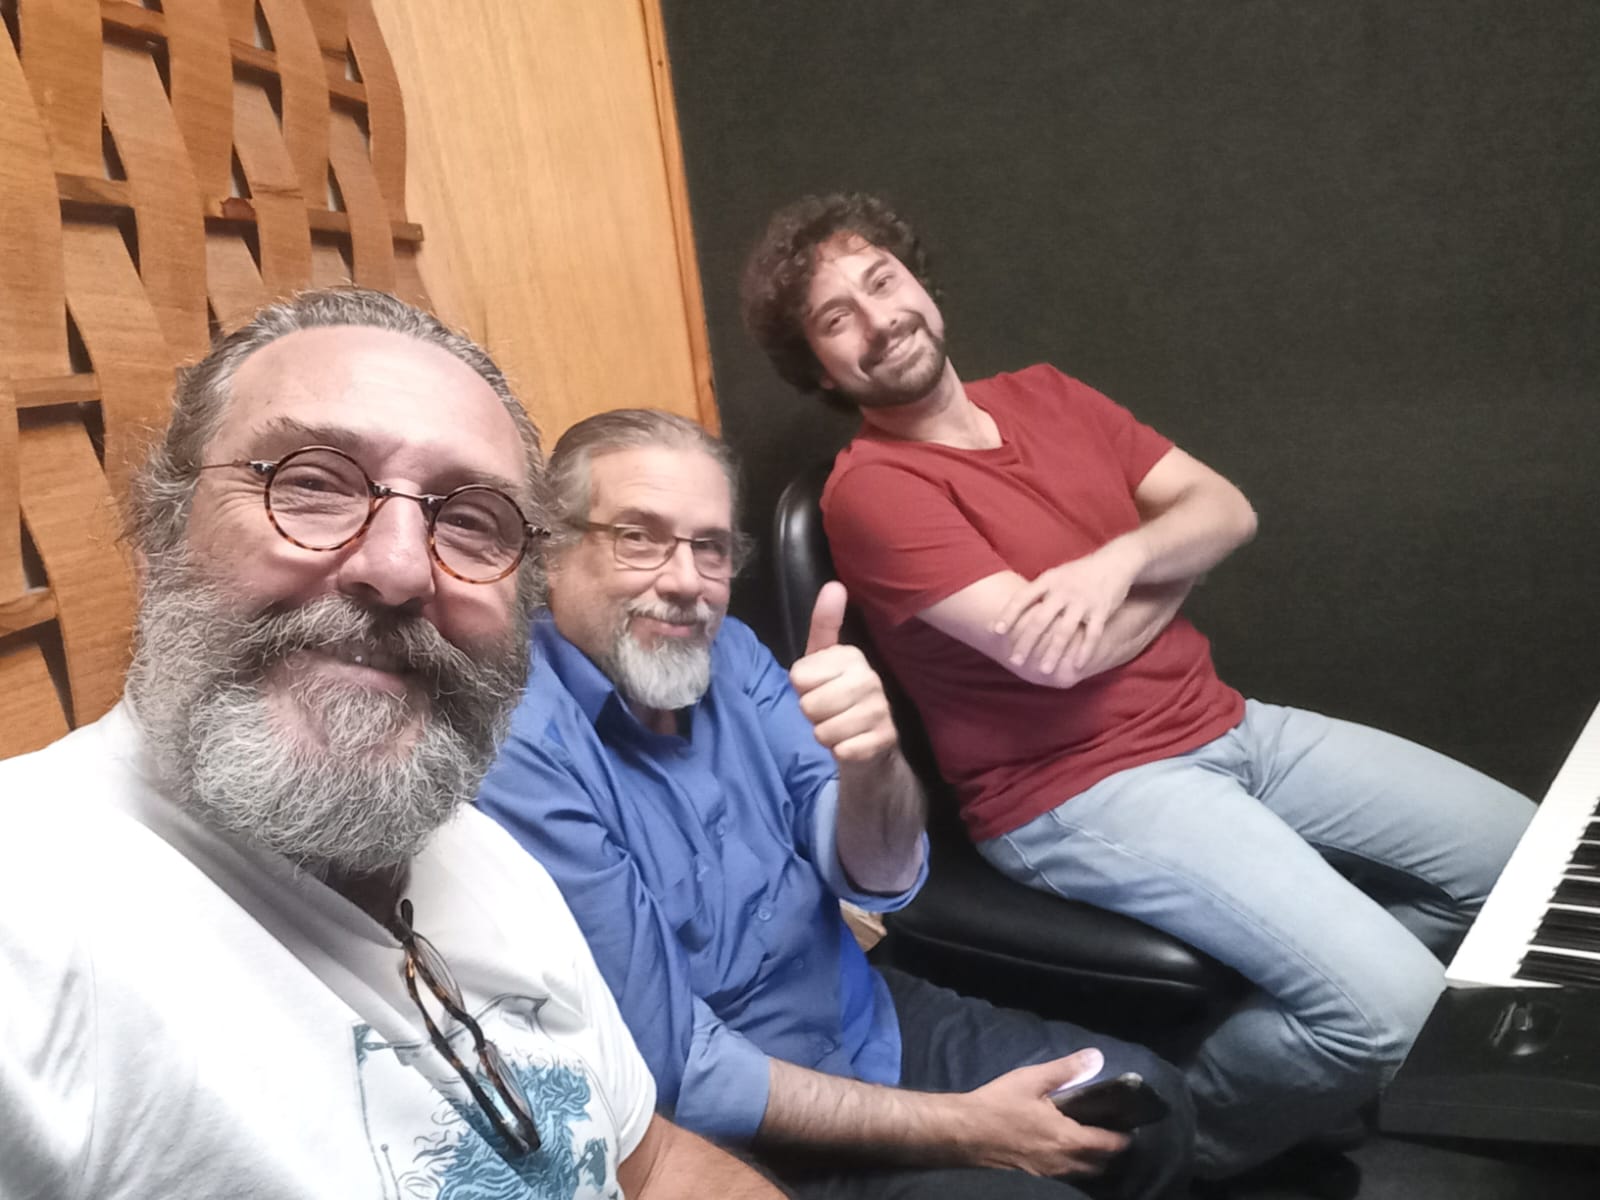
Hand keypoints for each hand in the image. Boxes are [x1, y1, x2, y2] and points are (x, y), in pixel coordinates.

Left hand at [788, 582, 896, 763]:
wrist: (869, 743)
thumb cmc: (838, 695)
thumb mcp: (824, 659)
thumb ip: (824, 624)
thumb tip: (834, 585)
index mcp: (851, 655)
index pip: (798, 678)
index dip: (802, 689)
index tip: (819, 687)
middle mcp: (870, 678)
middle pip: (809, 705)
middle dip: (811, 715)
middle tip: (828, 711)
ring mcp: (881, 709)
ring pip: (824, 731)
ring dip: (825, 735)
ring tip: (839, 726)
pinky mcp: (885, 739)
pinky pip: (842, 751)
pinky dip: (840, 752)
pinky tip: (851, 743)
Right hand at [954, 1050, 1130, 1176]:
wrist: (964, 1132)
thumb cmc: (999, 1104)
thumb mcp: (1032, 1079)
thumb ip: (1066, 1070)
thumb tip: (1096, 1057)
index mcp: (1068, 1139)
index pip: (1110, 1145)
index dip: (1124, 1137)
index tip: (1130, 1125)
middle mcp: (1064, 1162)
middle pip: (1101, 1165)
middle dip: (1111, 1152)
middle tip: (1112, 1130)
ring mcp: (1049, 1172)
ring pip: (1083, 1173)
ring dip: (1093, 1160)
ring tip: (1092, 1140)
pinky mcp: (1036, 1175)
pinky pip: (1066, 1174)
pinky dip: (1075, 1165)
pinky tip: (1065, 1148)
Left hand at [994, 540, 1144, 675]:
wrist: (1115, 562)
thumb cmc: (1080, 572)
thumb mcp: (1056, 574)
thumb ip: (1038, 591)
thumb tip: (1012, 606)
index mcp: (1049, 580)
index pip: (1023, 598)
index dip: (1009, 614)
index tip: (996, 631)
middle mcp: (1063, 591)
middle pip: (1040, 620)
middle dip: (1027, 642)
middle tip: (1015, 661)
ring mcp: (1083, 601)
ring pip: (1064, 632)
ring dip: (1053, 653)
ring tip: (1043, 671)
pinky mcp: (1102, 610)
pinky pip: (1092, 635)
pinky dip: (1084, 652)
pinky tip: (1077, 667)